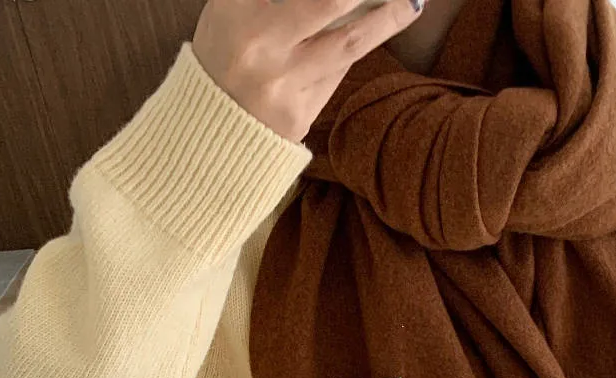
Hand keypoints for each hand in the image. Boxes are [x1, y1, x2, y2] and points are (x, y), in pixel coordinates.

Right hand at [193, 0, 427, 143]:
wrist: (206, 128)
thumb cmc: (220, 52)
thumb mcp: (230, 9)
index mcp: (243, 21)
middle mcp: (267, 57)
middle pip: (333, 14)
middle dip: (367, 0)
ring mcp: (287, 91)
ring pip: (346, 49)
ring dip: (383, 23)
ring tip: (408, 3)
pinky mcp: (301, 117)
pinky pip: (333, 75)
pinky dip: (347, 50)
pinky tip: (363, 31)